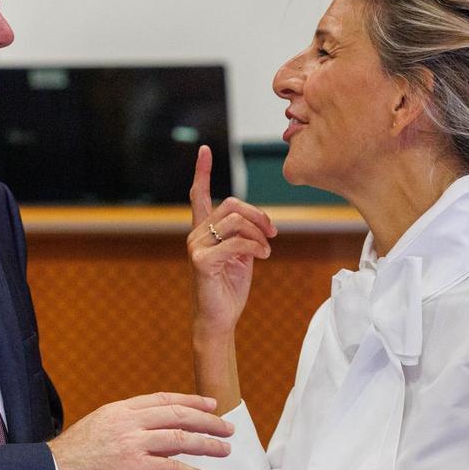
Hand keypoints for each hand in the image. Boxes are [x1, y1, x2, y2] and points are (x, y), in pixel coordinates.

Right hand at [47, 392, 233, 469]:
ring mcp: (132, 443)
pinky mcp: (134, 467)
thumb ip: (132, 429)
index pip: (163, 399)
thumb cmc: (75, 454)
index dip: (190, 400)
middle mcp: (129, 422)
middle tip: (225, 426)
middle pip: (177, 414)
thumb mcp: (102, 429)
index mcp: (120, 410)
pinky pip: (172, 468)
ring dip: (207, 444)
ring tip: (223, 449)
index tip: (208, 403)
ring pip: (181, 438)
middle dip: (206, 420)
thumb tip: (165, 439)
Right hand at [187, 145, 276, 337]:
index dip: (202, 171)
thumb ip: (244, 235)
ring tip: (267, 249)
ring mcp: (196, 247)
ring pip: (236, 222)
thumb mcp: (241, 255)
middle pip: (231, 205)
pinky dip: (256, 247)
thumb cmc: (229, 287)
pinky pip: (237, 243)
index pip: (199, 194)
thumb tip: (260, 221)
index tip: (204, 150)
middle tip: (272, 232)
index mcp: (203, 230)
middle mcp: (196, 234)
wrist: (218, 319)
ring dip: (259, 233)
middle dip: (257, 215)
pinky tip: (263, 256)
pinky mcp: (202, 261)